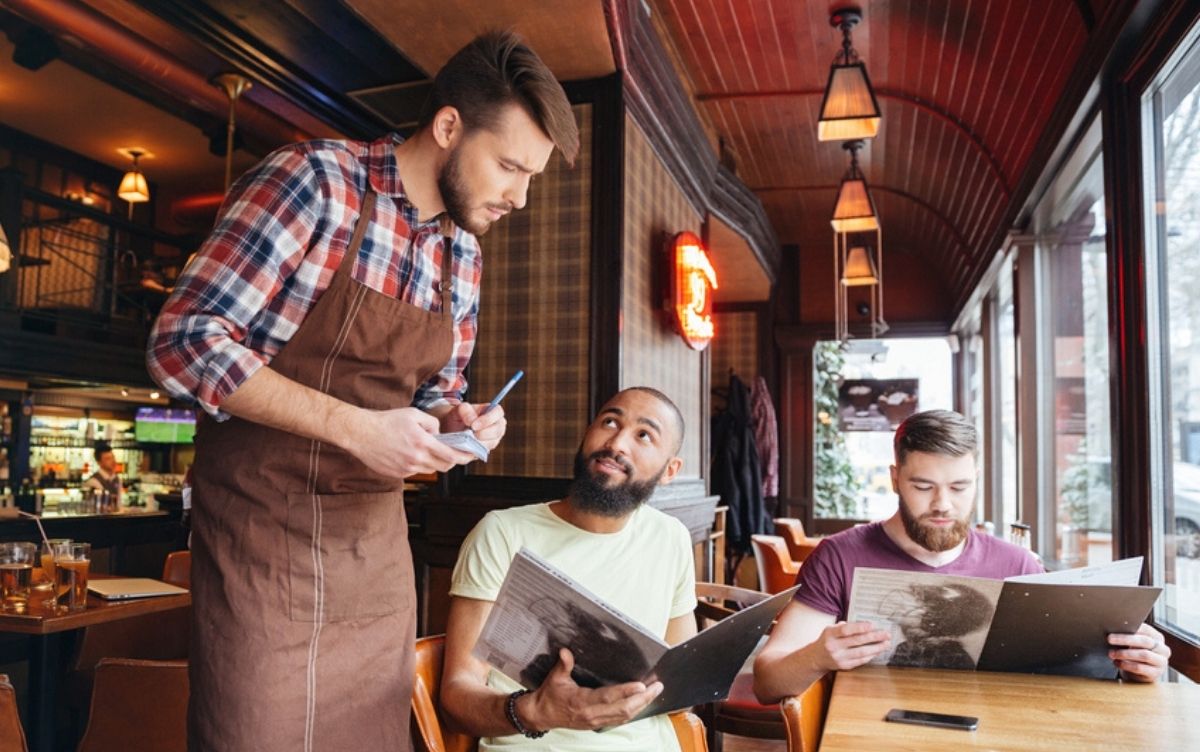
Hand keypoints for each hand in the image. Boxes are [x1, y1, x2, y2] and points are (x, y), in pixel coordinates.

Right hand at [345, 406, 475, 477]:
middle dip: (452, 460)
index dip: (464, 457)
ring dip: (435, 462)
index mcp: (423, 443)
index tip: (471, 455)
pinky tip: (411, 453)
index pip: (451, 456)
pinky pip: (415, 471)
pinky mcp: (397, 474)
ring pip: (430, 469)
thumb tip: (440, 434)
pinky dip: (419, 464)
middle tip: (454, 452)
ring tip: (429, 449)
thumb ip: (432, 424)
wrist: (361, 433)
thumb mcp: (414, 414)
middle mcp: (416, 459)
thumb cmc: (387, 420)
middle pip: (444, 466)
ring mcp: (406, 469)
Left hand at [441, 402, 507, 450]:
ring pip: (492, 443)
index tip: (473, 426)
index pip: (498, 412)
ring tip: (467, 440)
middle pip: (498, 430)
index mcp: (493, 411)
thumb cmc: (459, 415)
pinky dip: (475, 449)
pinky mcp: (488, 448)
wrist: (453, 429)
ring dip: (479, 443)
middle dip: (484, 434)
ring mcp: (494, 438)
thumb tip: (471, 421)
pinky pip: (484, 451)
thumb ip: (465, 410)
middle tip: (471, 435)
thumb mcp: (459, 409)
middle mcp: (497, 424)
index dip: (488, 419)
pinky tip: (468, 446)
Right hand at [521, 648, 661, 731]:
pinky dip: (633, 711)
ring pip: (624, 716)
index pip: (608, 697)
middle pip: (623, 709)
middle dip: (642, 698)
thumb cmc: (549, 696)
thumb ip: (563, 664)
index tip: (641, 685)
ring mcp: (596, 721)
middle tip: (657, 687)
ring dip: (641, 705)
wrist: (542, 715)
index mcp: (581, 702)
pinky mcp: (597, 724)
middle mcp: (591, 714)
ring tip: (654, 692)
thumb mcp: (554, 678)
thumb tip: (566, 652)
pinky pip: (620, 719)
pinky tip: (641, 703)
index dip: (626, 692)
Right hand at [811, 621, 891, 672]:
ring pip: (861, 652)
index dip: (859, 627)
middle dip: (874, 637)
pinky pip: (860, 660)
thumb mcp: (831, 629)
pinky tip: (877, 651)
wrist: (816, 658)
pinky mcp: (844, 666)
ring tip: (886, 643)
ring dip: (876, 648)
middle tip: (886, 634)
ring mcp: (839, 658)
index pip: (846, 630)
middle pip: (857, 641)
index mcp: (830, 634)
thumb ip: (845, 626)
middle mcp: (833, 647)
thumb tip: (865, 624)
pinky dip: (870, 655)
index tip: (872, 625)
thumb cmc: (827, 640)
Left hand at [1109, 623, 1169, 681]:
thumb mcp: (1132, 643)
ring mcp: (1161, 662)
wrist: (1139, 674)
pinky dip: (1126, 665)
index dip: (1131, 628)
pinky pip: (1140, 668)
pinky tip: (1117, 663)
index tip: (1115, 627)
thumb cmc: (1134, 653)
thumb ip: (1128, 636)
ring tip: (1111, 653)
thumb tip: (1113, 630)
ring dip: (1125, 653)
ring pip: (1144, 655)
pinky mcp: (1156, 673)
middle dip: (1125, 639)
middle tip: (1109, 639)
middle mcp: (1162, 649)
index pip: (1145, 629)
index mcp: (1157, 637)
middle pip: (1144, 641)